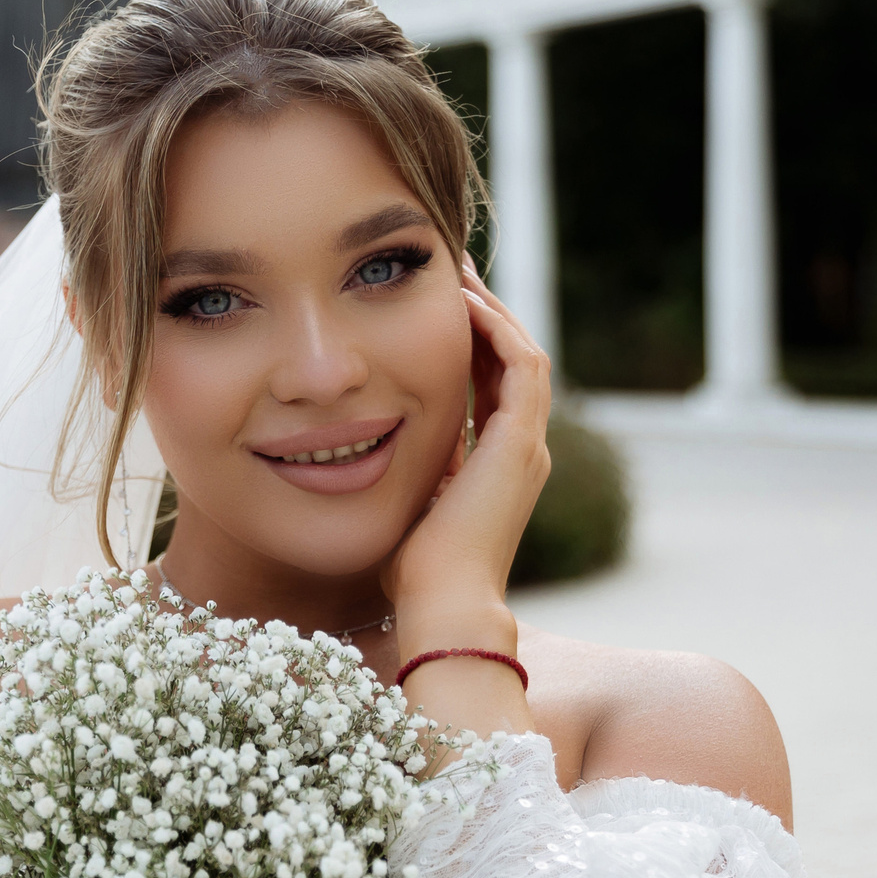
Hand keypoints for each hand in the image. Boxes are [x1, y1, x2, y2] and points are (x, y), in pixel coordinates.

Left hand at [379, 263, 549, 734]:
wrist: (440, 607)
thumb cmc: (409, 575)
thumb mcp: (401, 506)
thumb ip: (396, 473)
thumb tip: (349, 447)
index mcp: (495, 467)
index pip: (486, 385)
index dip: (461, 343)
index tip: (423, 307)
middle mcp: (521, 453)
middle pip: (507, 361)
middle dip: (478, 314)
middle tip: (445, 269)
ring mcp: (527, 447)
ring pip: (521, 354)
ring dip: (490, 310)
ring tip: (455, 270)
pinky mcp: (521, 444)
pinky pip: (521, 365)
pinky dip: (495, 330)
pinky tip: (461, 301)